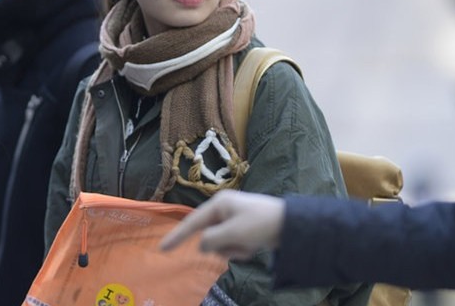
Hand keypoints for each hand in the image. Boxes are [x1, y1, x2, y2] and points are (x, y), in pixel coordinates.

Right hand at [159, 189, 283, 259]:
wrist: (292, 225)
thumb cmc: (260, 224)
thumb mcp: (233, 233)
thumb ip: (211, 240)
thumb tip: (202, 245)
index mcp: (218, 204)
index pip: (192, 222)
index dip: (177, 236)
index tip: (162, 248)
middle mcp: (223, 210)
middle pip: (208, 236)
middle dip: (223, 245)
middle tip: (240, 245)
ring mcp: (233, 220)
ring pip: (220, 243)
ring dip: (233, 249)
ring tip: (250, 245)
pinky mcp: (242, 229)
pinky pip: (232, 245)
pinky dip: (241, 249)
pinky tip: (255, 246)